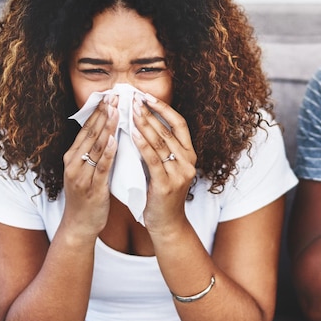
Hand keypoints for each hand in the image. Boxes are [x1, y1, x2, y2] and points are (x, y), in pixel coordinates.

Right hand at [62, 96, 117, 239]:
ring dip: (107, 127)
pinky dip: (108, 152)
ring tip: (117, 111)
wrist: (80, 225)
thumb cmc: (89, 196)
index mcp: (73, 155)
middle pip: (90, 133)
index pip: (86, 128)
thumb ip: (97, 151)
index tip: (110, 95)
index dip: (98, 111)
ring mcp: (81, 175)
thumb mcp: (89, 169)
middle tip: (115, 96)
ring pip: (95, 147)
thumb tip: (111, 130)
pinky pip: (101, 167)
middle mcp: (73, 162)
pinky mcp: (91, 187)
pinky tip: (116, 140)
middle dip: (103, 113)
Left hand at [130, 93, 197, 231]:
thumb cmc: (162, 194)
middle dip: (150, 113)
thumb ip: (160, 149)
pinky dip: (142, 145)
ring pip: (161, 143)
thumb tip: (141, 123)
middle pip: (169, 130)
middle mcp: (188, 162)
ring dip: (145, 125)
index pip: (180, 124)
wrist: (167, 223)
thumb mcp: (166, 167)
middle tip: (134, 99)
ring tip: (131, 111)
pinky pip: (153, 160)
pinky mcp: (167, 185)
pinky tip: (132, 134)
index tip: (147, 97)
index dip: (164, 108)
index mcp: (190, 155)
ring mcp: (179, 174)